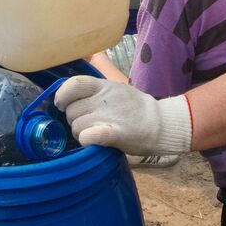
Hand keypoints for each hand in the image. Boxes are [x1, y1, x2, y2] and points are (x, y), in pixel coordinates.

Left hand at [55, 76, 191, 156]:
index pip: (73, 83)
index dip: (62, 96)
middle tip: (85, 126)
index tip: (62, 105)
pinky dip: (86, 139)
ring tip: (93, 135)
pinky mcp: (115, 133)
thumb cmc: (136, 109)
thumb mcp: (115, 90)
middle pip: (71, 110)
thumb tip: (67, 100)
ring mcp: (109, 115)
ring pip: (76, 126)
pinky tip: (91, 141)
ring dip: (80, 134)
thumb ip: (94, 93)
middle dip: (73, 120)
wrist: (162, 123)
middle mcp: (104, 98)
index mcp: (103, 85)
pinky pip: (89, 135)